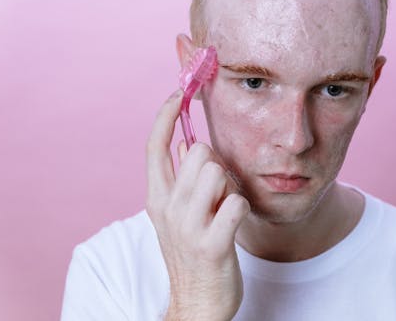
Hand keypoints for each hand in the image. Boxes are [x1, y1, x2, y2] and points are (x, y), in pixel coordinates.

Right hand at [146, 89, 250, 320]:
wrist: (196, 303)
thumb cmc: (191, 252)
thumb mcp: (175, 215)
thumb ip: (179, 180)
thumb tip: (189, 144)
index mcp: (156, 198)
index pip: (154, 146)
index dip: (165, 116)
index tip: (178, 94)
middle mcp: (167, 209)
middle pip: (199, 152)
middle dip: (215, 164)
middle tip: (216, 190)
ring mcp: (188, 227)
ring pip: (218, 172)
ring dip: (229, 187)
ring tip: (223, 208)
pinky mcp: (212, 243)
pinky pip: (237, 202)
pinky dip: (241, 208)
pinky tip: (233, 224)